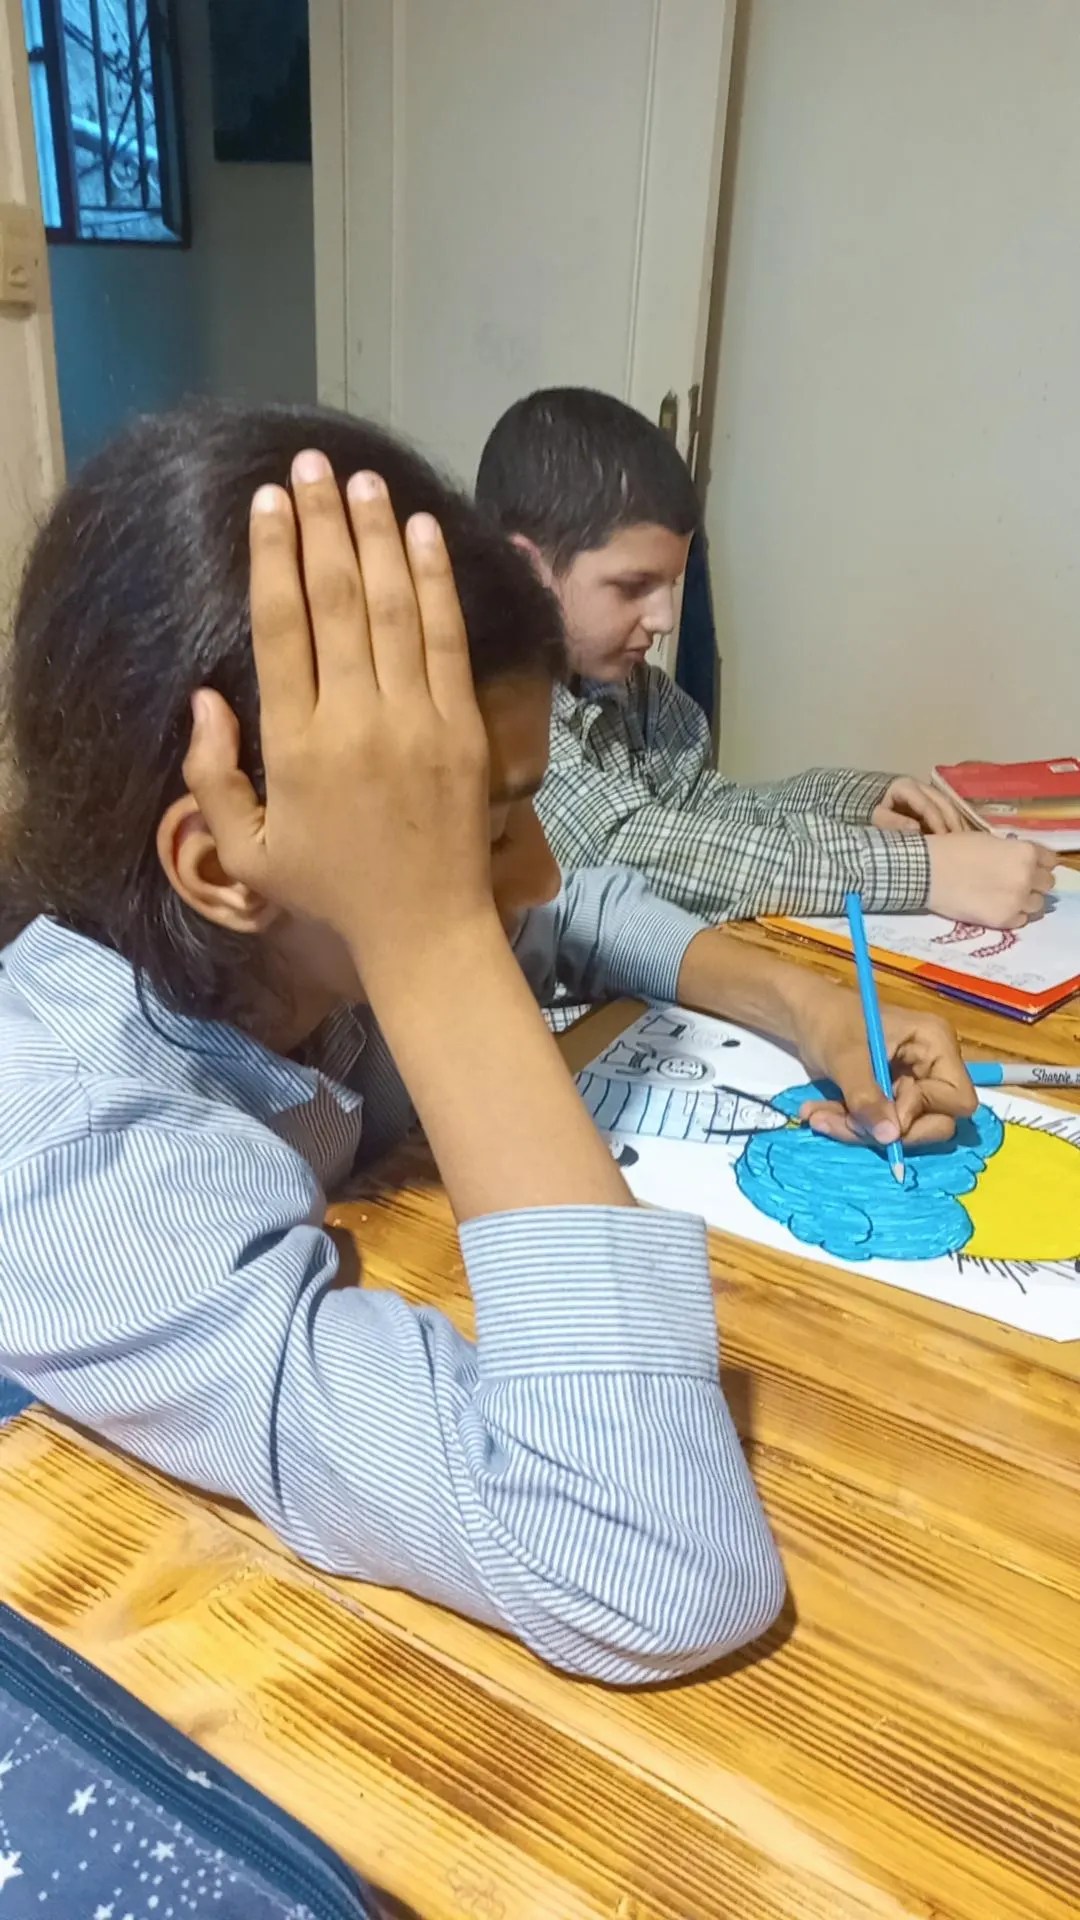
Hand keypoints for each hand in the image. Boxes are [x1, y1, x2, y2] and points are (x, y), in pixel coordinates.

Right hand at [183, 453, 496, 979]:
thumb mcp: (249, 851)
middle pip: (338, 599)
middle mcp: (356, 719)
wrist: (424, 927)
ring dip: (378, 535)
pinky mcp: (462, 724)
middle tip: (313, 465)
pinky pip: (447, 637)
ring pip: (395, 605)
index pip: (282, 628)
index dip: (274, 556)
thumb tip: (203, 698)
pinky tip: (423, 531)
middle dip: (323, 524)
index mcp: (298, 745)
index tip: (268, 503)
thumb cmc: (331, 890)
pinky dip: (436, 580)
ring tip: (363, 481)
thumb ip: (212, 776)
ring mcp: (416, 718)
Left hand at [786, 978, 976, 1146]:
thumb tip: (890, 1138)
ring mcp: (911, 1084)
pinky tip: (818, 1113)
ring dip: (858, 1130)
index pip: (958, 1100)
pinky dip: (850, 1125)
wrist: (804, 1015)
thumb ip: (867, 1098)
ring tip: (816, 1115)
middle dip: (887, 1131)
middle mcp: (932, 1068)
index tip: (883, 1114)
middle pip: (934, 1122)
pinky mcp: (890, 1098)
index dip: (923, 1113)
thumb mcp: (845, 1058)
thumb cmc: (830, 1020)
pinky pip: (880, 1126)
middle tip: (842, 1123)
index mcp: (936, 1045)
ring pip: (901, 1130)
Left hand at [871, 776, 966, 834]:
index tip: (946, 841)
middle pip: (943, 802)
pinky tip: (959, 835)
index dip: (938, 823)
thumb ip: (893, 822)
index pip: (927, 806)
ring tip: (965, 840)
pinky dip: (951, 821)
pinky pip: (943, 809)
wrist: (859, 801)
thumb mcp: (875, 816)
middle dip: (953, 822)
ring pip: (947, 804)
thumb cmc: (866, 810)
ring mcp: (924, 792)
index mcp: (905, 787)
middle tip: (962, 842)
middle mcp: (919, 786)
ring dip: (956, 821)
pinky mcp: (926, 800)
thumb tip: (917, 829)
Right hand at [926, 834, 1054, 929]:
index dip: (1038, 863)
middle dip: (1033, 882)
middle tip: (1013, 881)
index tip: (1027, 866)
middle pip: (1047, 884)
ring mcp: (1017, 900)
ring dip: (1025, 900)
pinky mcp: (1004, 920)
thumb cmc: (953, 849)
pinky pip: (1021, 920)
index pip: (1050, 861)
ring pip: (1036, 904)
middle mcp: (1028, 877)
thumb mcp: (990, 841)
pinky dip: (1012, 915)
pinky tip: (995, 907)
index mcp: (1025, 853)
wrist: (927, 872)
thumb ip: (1012, 851)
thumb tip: (1022, 861)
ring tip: (1004, 897)